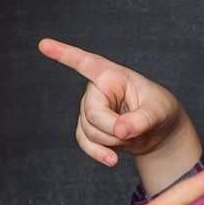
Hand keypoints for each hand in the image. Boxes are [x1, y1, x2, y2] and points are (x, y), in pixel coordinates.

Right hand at [39, 38, 193, 166]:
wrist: (159, 132)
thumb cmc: (160, 111)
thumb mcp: (159, 111)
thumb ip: (142, 119)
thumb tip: (120, 131)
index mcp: (112, 75)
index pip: (85, 63)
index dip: (63, 54)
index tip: (43, 44)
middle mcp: (96, 90)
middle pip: (92, 114)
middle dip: (114, 130)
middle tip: (136, 134)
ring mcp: (89, 109)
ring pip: (89, 131)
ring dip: (113, 142)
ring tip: (133, 137)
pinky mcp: (88, 127)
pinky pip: (84, 142)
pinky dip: (98, 153)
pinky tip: (112, 160)